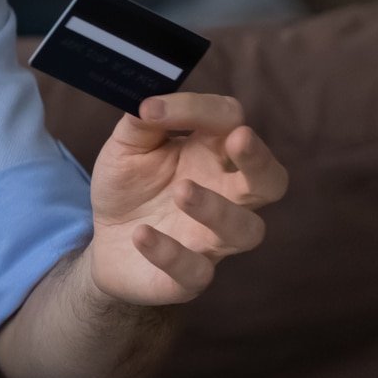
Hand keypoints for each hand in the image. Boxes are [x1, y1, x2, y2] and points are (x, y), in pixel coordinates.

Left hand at [86, 93, 288, 305]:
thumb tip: (149, 102)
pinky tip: (142, 235)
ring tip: (182, 191)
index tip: (150, 109)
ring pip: (245, 230)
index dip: (197, 109)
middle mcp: (226, 195)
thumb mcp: (126, 147)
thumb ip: (139, 123)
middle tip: (240, 139)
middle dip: (260, 160)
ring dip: (217, 209)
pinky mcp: (191, 276)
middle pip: (271, 180)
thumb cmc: (129, 186)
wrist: (106, 242)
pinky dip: (170, 253)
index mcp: (213, 155)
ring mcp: (213, 238)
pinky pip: (196, 271)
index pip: (228, 122)